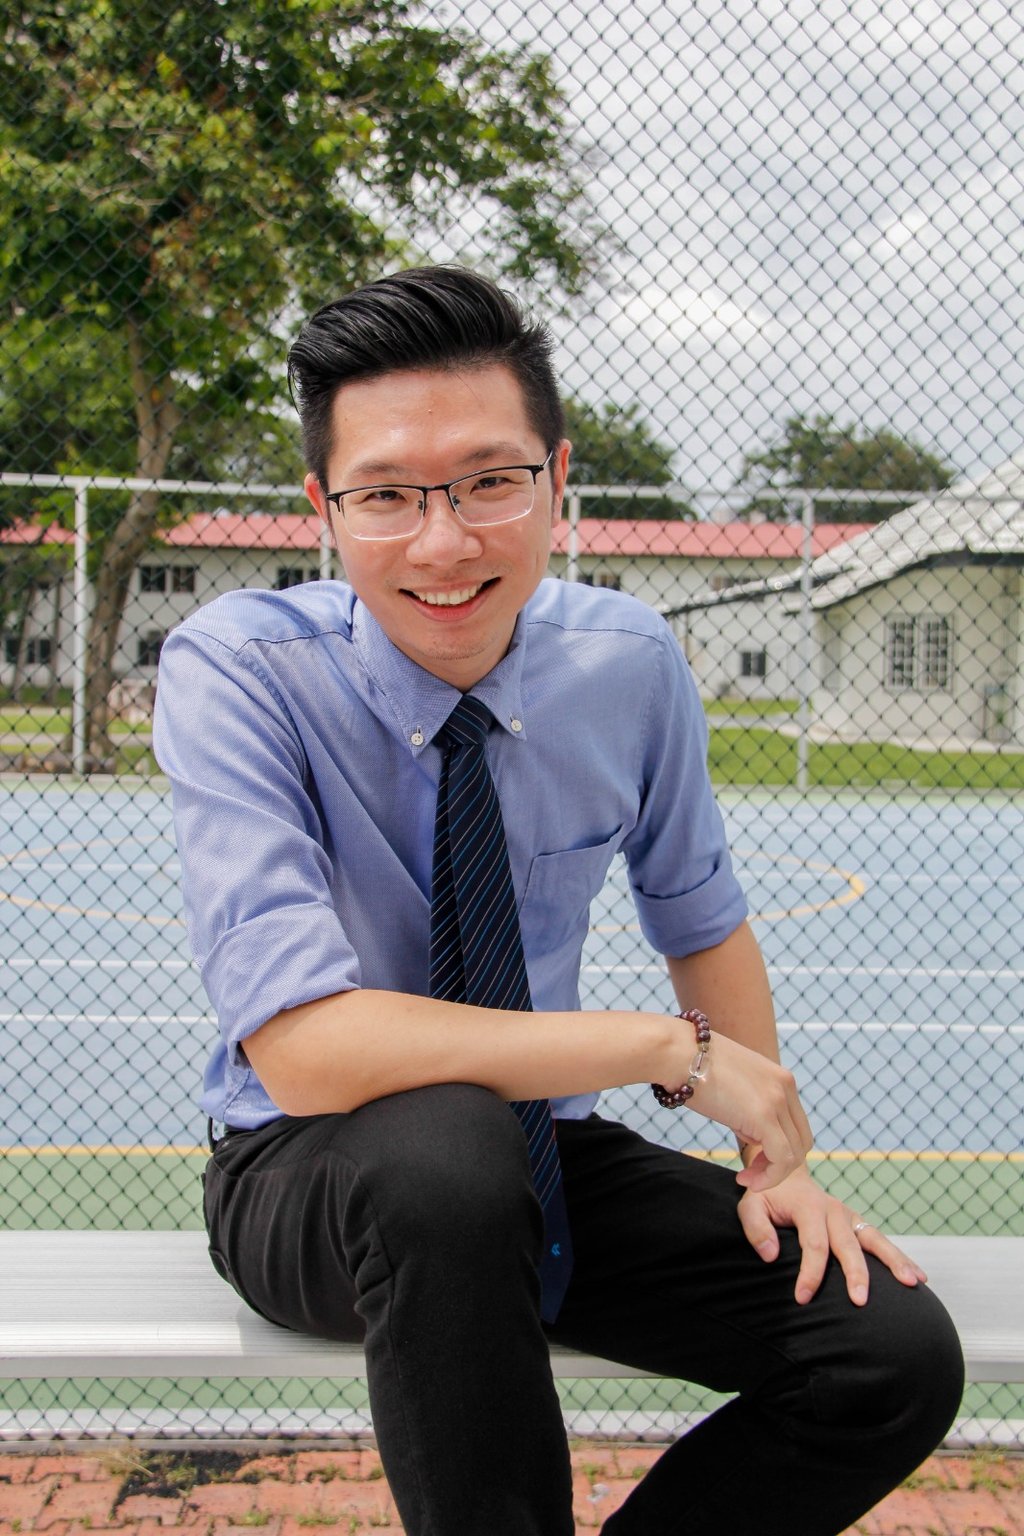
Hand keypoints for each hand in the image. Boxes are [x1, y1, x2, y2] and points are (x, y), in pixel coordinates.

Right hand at [682, 1030, 812, 1190]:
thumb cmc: (693, 1067)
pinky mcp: (764, 1116)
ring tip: (746, 1180)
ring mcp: (778, 1101)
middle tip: (751, 1175)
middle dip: (778, 1165)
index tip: (754, 1160)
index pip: (796, 1124)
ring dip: (772, 1175)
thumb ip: (750, 1107)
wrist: (678, 1052)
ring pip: (794, 1154)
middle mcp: (786, 1087)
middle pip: (801, 1141)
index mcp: (781, 1078)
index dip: (779, 1148)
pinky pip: (781, 1159)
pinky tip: (746, 1180)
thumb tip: (752, 1132)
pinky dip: (769, 1177)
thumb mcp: (734, 1085)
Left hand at [736, 1164, 928, 1305]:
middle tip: (860, 1301)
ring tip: (912, 1283)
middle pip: (849, 1244)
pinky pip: (880, 1242)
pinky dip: (900, 1258)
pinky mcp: (858, 1223)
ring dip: (893, 1261)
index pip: (813, 1244)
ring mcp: (850, 1216)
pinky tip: (919, 1277)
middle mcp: (834, 1210)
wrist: (786, 1173)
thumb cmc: (766, 1195)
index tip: (802, 1298)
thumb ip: (756, 1228)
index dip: (809, 1273)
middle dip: (856, 1273)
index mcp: (808, 1206)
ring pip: (875, 1240)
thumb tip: (770, 1255)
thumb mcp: (750, 1205)